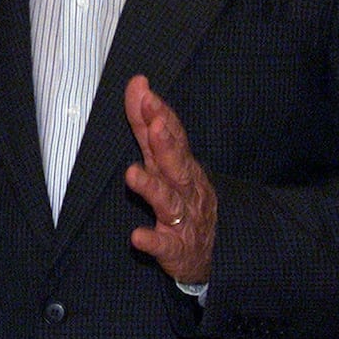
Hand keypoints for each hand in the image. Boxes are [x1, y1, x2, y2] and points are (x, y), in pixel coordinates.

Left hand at [123, 75, 216, 283]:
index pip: (173, 135)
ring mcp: (183, 219)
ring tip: (132, 173)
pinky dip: (153, 241)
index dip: (159, 114)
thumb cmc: (181, 198)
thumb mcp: (164, 160)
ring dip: (152, 188)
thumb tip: (137, 83)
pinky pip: (165, 246)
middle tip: (155, 124)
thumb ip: (147, 125)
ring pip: (170, 202)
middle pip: (177, 164)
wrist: (206, 255)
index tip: (144, 91)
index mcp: (182, 165)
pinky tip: (137, 236)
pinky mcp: (176, 249)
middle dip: (166, 144)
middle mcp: (186, 189)